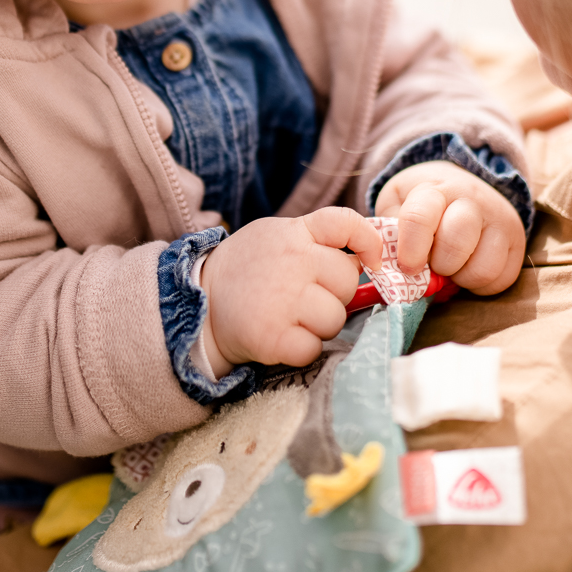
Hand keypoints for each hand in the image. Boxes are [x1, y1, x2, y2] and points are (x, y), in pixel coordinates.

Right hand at [199, 207, 381, 376]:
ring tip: (291, 317)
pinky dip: (303, 349)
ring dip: (320, 325)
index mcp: (294, 233)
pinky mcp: (273, 337)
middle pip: (348, 281)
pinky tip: (282, 337)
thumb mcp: (276, 238)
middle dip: (335, 294)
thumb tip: (365, 257)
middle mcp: (292, 261)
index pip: (345, 222)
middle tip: (305, 297)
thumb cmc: (248, 270)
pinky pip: (314, 348)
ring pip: (335, 318)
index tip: (373, 261)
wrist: (198, 303)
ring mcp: (283, 299)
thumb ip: (316, 241)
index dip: (369, 241)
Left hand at [374, 161, 524, 295]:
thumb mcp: (396, 205)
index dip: (411, 251)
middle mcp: (472, 199)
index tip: (408, 267)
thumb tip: (396, 271)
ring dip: (461, 279)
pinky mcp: (518, 239)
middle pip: (456, 244)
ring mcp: (499, 218)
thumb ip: (391, 233)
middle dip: (440, 265)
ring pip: (483, 268)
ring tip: (452, 267)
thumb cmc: (421, 203)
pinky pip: (502, 279)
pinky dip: (482, 285)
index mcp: (434, 189)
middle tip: (433, 264)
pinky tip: (469, 270)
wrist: (460, 186)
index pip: (419, 218)